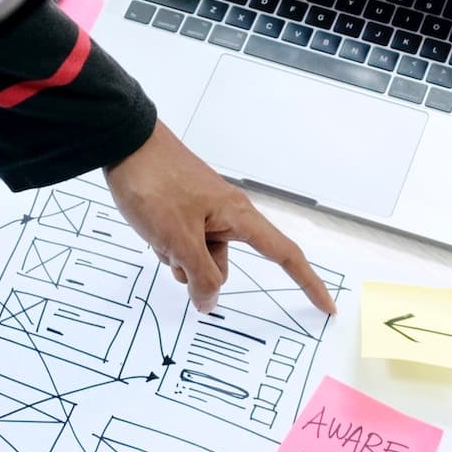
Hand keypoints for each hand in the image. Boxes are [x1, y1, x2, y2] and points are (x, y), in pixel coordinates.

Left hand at [106, 121, 335, 314]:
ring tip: (154, 231)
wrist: (124, 144)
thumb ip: (199, 275)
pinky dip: (165, 245)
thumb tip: (209, 303)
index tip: (327, 307)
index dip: (308, 283)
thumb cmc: (155, 185)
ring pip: (196, 257)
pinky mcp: (182, 211)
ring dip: (174, 257)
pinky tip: (148, 227)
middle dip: (195, 269)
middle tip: (170, 246)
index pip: (284, 255)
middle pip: (222, 265)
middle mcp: (227, 215)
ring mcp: (203, 213)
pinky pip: (181, 244)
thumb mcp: (177, 239)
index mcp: (238, 216)